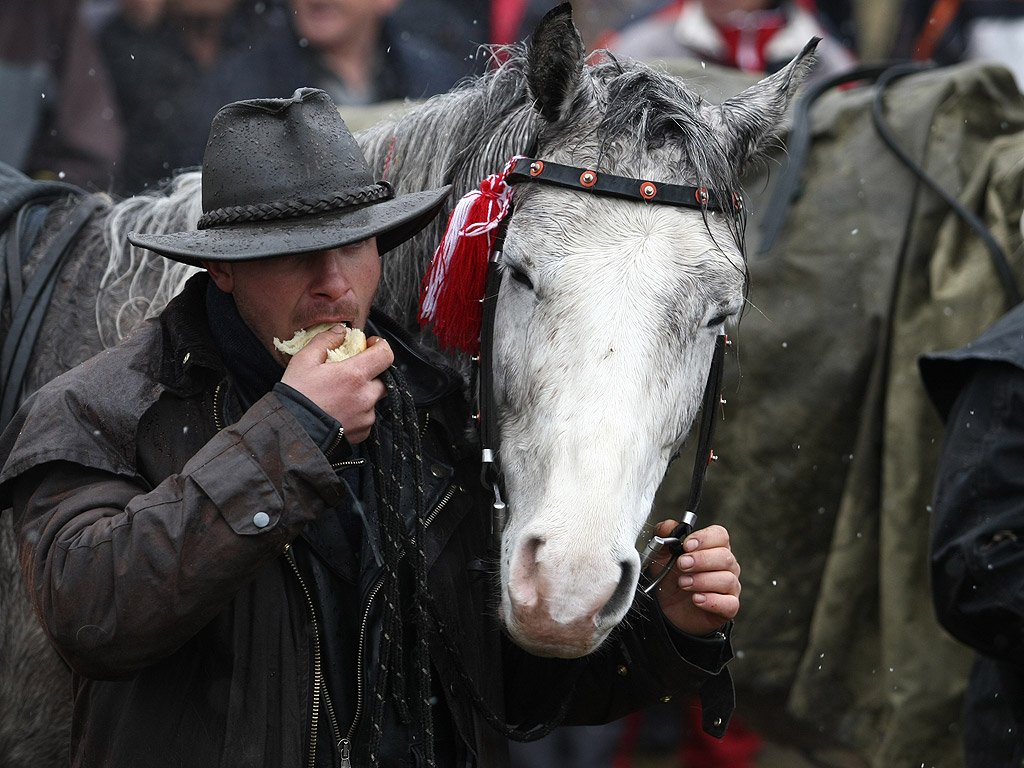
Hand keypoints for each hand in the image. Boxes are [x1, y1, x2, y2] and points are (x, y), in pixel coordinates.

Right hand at [280, 326, 393, 442]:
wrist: (291, 433)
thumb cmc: (296, 397)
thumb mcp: (304, 361)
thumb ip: (325, 340)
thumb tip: (341, 331)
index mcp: (354, 375)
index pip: (385, 355)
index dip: (380, 346)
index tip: (369, 346)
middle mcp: (365, 397)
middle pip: (384, 379)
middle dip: (371, 373)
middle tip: (351, 373)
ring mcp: (365, 417)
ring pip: (374, 400)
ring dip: (363, 394)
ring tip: (339, 395)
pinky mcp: (362, 433)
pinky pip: (367, 418)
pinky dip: (358, 413)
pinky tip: (339, 411)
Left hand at [649, 522, 739, 635]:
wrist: (667, 607)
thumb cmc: (669, 577)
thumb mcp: (661, 554)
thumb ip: (663, 535)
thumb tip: (670, 526)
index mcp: (713, 547)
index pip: (720, 535)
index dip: (704, 538)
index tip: (687, 545)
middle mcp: (726, 565)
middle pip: (725, 556)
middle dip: (701, 560)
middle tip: (682, 565)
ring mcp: (729, 587)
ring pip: (727, 579)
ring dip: (702, 580)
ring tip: (683, 583)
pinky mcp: (728, 607)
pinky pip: (730, 603)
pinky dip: (712, 600)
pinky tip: (696, 599)